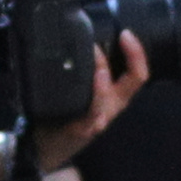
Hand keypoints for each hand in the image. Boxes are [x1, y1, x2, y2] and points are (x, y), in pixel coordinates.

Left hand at [22, 32, 146, 175]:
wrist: (44, 148)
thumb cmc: (62, 117)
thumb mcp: (77, 90)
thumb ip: (80, 68)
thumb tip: (75, 38)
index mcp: (113, 95)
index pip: (137, 73)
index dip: (137, 53)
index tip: (126, 33)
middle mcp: (111, 107)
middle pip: (134, 82)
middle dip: (132, 57)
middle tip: (118, 39)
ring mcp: (98, 120)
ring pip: (110, 97)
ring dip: (103, 78)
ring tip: (95, 58)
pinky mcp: (81, 130)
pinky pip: (91, 115)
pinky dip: (94, 100)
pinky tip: (92, 86)